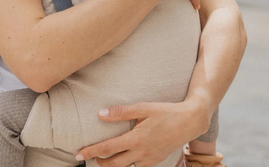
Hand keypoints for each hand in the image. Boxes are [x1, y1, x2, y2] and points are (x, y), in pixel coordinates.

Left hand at [76, 100, 207, 166]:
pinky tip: (124, 156)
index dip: (91, 152)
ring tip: (104, 157)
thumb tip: (101, 114)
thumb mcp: (143, 108)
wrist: (189, 122)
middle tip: (89, 156)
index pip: (107, 148)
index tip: (78, 154)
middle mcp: (141, 153)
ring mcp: (149, 160)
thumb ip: (121, 112)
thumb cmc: (165, 112)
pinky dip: (127, 164)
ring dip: (112, 164)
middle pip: (113, 164)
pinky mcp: (156, 161)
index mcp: (136, 139)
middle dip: (99, 162)